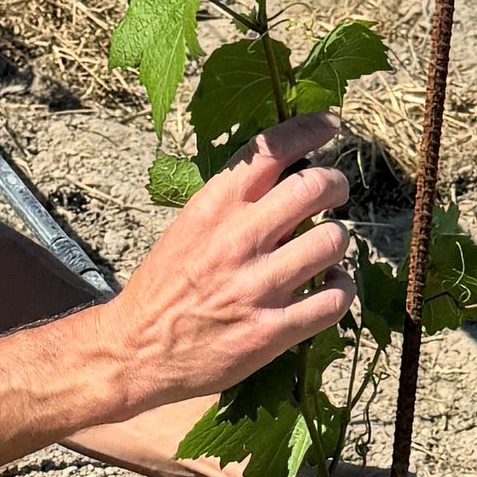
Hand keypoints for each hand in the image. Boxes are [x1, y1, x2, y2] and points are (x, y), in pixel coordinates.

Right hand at [101, 117, 350, 413]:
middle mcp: (237, 240)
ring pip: (333, 241)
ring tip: (326, 249)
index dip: (310, 128)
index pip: (271, 148)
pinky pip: (333, 300)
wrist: (135, 351)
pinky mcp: (271, 331)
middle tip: (335, 193)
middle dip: (336, 185)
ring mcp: (256, 286)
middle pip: (315, 187)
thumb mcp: (189, 229)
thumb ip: (236, 206)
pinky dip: (342, 289)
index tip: (330, 124)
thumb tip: (291, 180)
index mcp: (213, 207)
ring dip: (338, 242)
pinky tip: (330, 286)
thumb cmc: (165, 287)